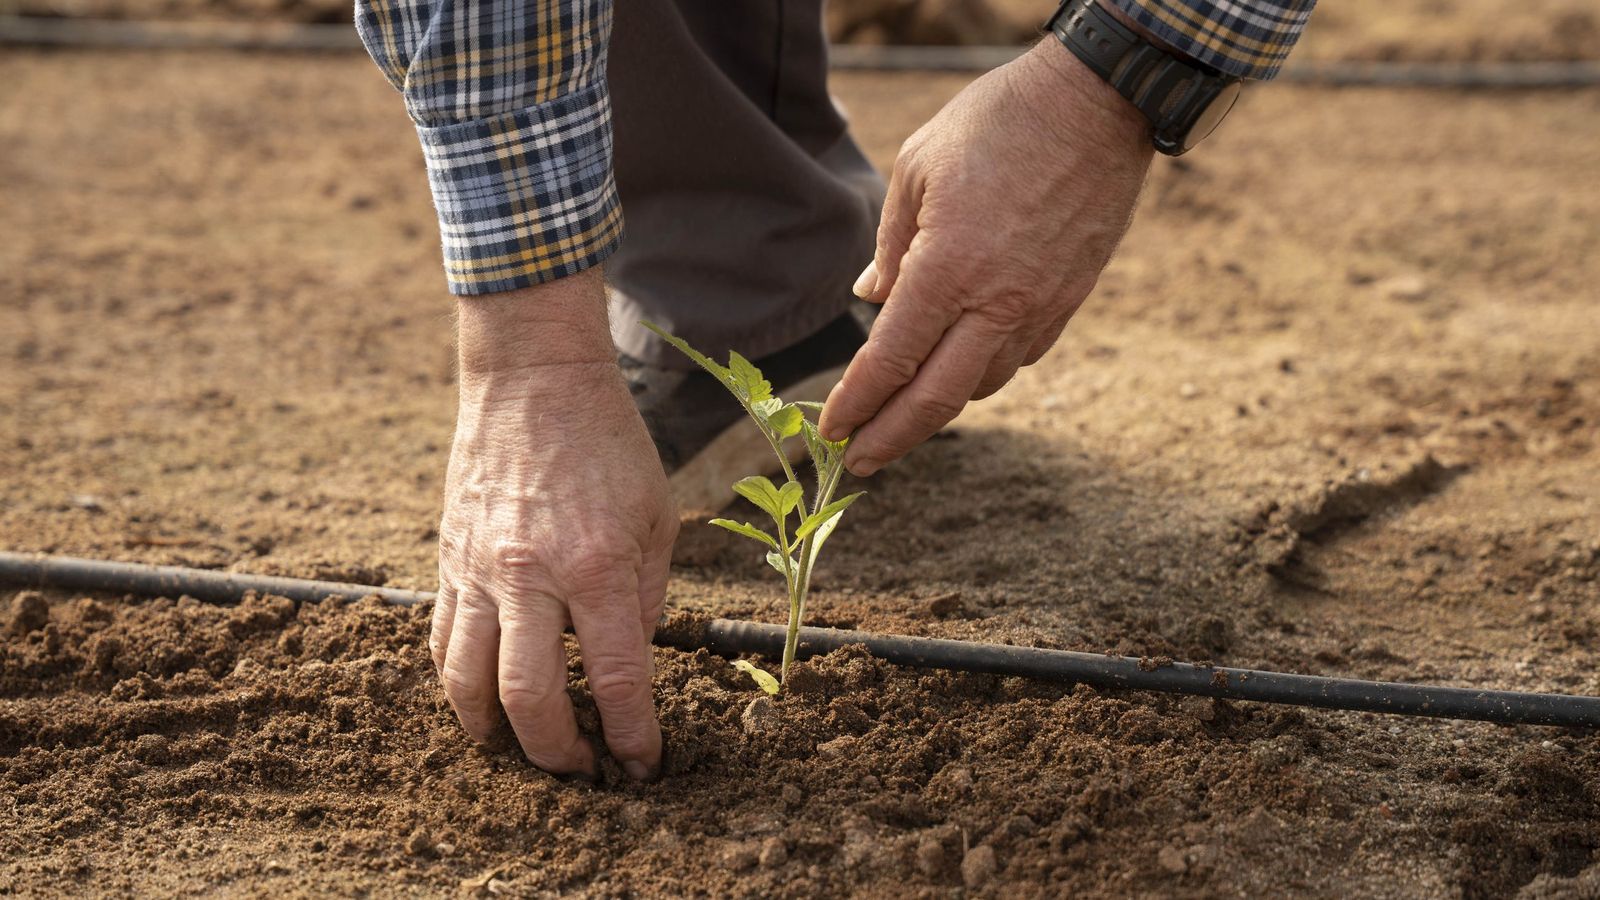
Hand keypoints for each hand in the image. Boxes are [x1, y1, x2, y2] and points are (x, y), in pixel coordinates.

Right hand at [435, 270, 676, 779]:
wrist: (532, 380)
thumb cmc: (608, 443)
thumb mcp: (656, 516)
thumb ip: (645, 597)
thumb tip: (630, 662)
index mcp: (597, 565)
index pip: (614, 679)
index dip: (631, 735)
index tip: (642, 765)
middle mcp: (530, 576)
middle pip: (530, 700)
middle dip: (559, 753)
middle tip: (582, 772)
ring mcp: (479, 572)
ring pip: (467, 683)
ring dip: (495, 734)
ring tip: (521, 753)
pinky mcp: (448, 562)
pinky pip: (442, 642)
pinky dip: (459, 685)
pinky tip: (481, 701)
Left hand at [820, 39, 1153, 473]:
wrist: (1099, 102)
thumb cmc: (999, 121)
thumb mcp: (918, 167)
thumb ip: (891, 244)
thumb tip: (871, 296)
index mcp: (948, 269)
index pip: (890, 361)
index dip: (857, 403)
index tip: (832, 430)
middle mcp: (997, 303)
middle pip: (937, 400)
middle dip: (891, 439)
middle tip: (857, 463)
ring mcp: (1041, 307)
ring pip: (981, 384)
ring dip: (938, 405)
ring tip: (903, 411)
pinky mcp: (1070, 300)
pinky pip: (1019, 358)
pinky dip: (983, 372)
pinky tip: (961, 365)